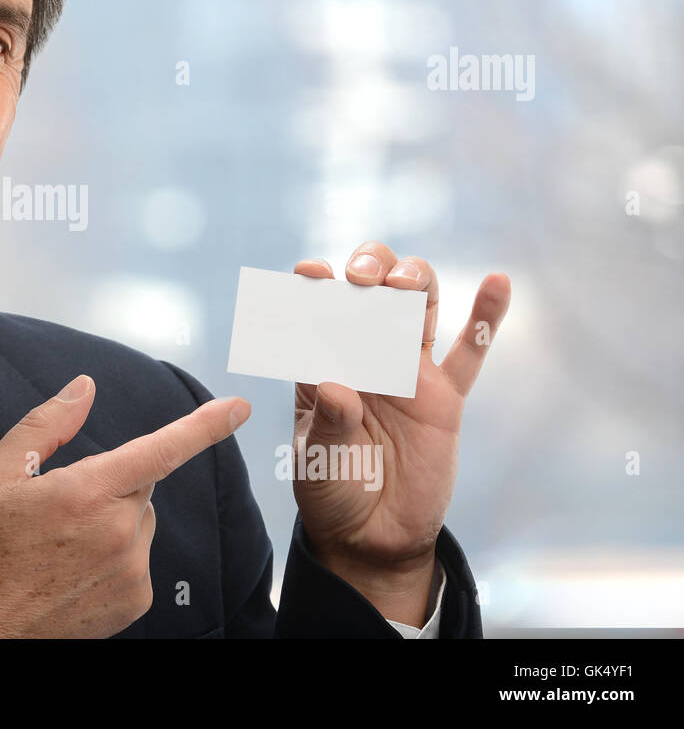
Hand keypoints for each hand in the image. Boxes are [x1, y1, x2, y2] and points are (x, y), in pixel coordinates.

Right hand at [0, 374, 250, 637]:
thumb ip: (47, 424)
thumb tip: (84, 388)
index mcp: (87, 492)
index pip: (160, 450)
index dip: (204, 426)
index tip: (238, 407)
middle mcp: (119, 531)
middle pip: (140, 485)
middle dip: (110, 486)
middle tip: (62, 509)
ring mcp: (132, 570)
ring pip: (140, 523)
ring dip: (114, 522)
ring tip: (63, 544)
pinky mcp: (136, 599)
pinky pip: (139, 559)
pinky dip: (116, 556)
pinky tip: (75, 569)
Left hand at [290, 243, 510, 624]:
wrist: (373, 537)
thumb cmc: (331, 490)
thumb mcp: (317, 460)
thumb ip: (329, 424)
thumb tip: (339, 388)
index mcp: (321, 361)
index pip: (317, 310)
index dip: (315, 285)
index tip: (310, 273)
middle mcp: (363, 355)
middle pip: (373, 291)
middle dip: (370, 270)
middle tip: (362, 281)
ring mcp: (407, 372)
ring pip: (417, 307)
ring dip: (413, 281)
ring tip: (404, 284)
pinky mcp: (444, 398)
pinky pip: (469, 353)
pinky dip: (486, 318)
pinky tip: (497, 282)